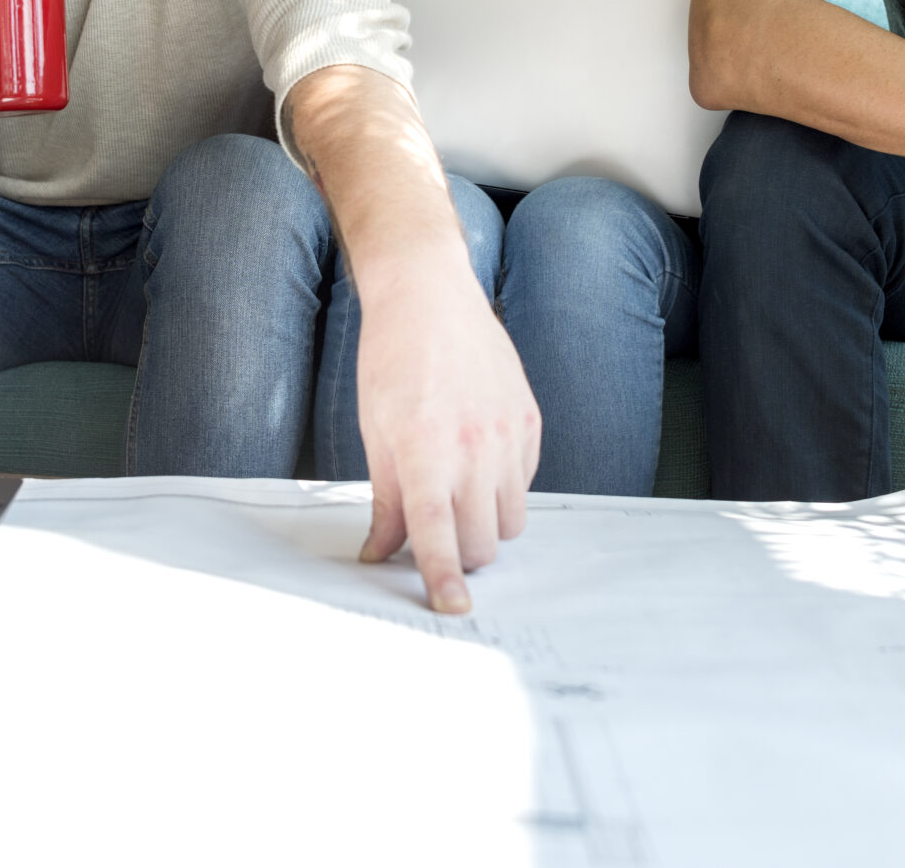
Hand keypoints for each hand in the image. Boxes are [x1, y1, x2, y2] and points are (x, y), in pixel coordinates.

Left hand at [354, 275, 541, 614]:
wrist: (428, 298)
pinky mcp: (529, 421)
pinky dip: (503, 488)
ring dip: (485, 525)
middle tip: (436, 535)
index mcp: (426, 451)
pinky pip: (525, 482)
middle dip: (460, 553)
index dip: (443, 578)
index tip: (451, 607)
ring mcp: (508, 434)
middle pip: (482, 541)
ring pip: (510, 520)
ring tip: (459, 494)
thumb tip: (380, 552)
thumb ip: (384, 501)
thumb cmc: (391, 361)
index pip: (438, 535)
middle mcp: (474, 447)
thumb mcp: (375, 434)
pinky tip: (477, 458)